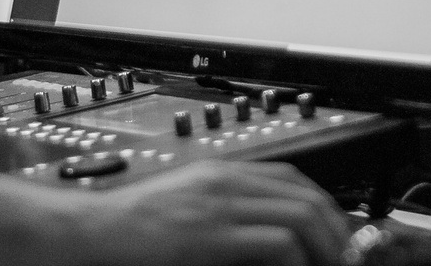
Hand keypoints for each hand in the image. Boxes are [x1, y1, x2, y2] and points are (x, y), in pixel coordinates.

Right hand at [72, 160, 350, 265]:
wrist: (84, 235)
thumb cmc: (126, 232)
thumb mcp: (184, 210)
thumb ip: (223, 214)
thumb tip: (266, 238)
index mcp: (221, 173)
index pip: (294, 178)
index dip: (325, 207)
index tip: (338, 235)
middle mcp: (226, 181)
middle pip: (307, 194)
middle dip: (337, 229)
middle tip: (346, 259)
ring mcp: (220, 206)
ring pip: (302, 214)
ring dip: (327, 246)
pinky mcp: (211, 235)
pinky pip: (278, 242)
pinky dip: (299, 260)